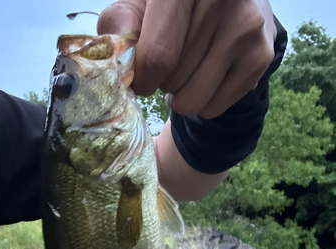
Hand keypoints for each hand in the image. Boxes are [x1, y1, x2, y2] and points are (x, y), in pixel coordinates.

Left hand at [98, 0, 276, 118]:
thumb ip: (121, 24)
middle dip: (164, 82)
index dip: (143, 78)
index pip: (157, 56)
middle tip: (174, 61)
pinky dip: (204, 102)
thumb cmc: (175, 9)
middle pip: (173, 81)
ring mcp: (247, 27)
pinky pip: (214, 108)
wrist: (232, 3)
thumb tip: (116, 52)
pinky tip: (210, 74)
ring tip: (190, 69)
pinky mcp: (261, 56)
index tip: (142, 78)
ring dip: (182, 95)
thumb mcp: (141, 7)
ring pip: (193, 101)